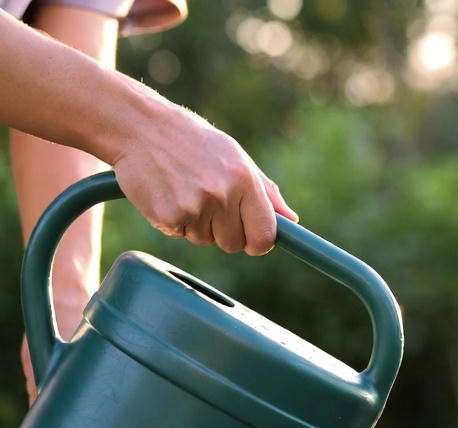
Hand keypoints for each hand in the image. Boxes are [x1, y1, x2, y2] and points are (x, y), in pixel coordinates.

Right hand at [110, 101, 297, 255]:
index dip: (259, 243)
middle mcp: (222, 195)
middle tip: (209, 203)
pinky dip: (175, 222)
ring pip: (205, 241)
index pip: (265, 236)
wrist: (141, 127)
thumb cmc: (194, 142)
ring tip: (186, 191)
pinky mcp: (168, 216)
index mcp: (245, 180)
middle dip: (225, 232)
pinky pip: (180, 235)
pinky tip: (169, 194)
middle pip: (235, 244)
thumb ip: (266, 192)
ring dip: (198, 225)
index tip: (252, 239)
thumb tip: (291, 221)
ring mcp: (194, 207)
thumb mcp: (237, 158)